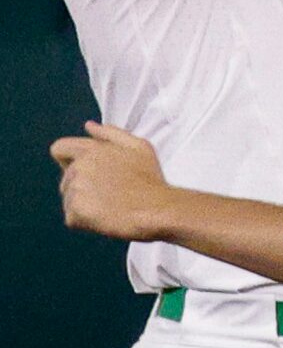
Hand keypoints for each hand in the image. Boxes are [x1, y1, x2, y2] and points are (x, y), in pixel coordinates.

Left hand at [52, 122, 173, 240]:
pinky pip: (72, 218)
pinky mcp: (76, 210)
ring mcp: (76, 189)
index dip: (69, 160)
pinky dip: (86, 222)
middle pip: (66, 179)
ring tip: (111, 207)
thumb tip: (90, 126)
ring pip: (70, 199)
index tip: (87, 172)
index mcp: (92, 150)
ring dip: (85, 204)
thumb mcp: (140, 147)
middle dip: (83, 187)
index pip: (60, 149)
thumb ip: (111, 133)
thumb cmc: (151, 180)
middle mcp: (80, 167)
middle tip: (110, 195)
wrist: (158, 209)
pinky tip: (106, 218)